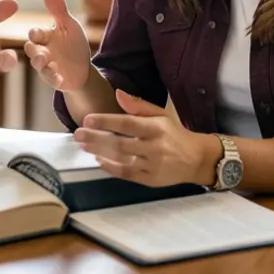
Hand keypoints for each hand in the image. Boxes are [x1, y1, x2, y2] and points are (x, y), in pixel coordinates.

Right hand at [23, 0, 93, 91]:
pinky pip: (50, 79)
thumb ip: (59, 10)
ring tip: (47, 64)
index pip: (36, 33)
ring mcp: (45, 65)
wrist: (83, 69)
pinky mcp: (52, 78)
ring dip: (41, 65)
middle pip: (31, 49)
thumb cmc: (74, 44)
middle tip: (40, 53)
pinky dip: (54, 78)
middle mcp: (41, 50)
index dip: (36, 33)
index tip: (36, 34)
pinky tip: (60, 78)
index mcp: (44, 36)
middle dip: (34, 51)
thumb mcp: (70, 26)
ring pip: (38, 65)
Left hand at [73, 89, 217, 187]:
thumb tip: (118, 93)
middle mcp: (154, 147)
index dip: (106, 121)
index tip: (88, 119)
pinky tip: (99, 160)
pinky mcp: (150, 180)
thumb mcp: (161, 115)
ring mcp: (152, 165)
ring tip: (84, 146)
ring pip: (121, 159)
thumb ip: (138, 106)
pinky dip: (111, 168)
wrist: (195, 159)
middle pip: (120, 143)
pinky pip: (126, 174)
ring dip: (100, 152)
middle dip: (96, 138)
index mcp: (157, 128)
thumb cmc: (174, 134)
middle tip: (78, 134)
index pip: (127, 124)